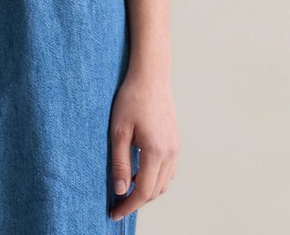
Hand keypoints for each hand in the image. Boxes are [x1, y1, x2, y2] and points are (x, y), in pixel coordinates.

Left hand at [108, 67, 179, 222]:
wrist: (151, 76)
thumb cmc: (132, 99)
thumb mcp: (119, 131)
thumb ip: (120, 163)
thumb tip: (121, 190)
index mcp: (156, 152)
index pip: (144, 191)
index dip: (129, 206)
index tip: (114, 213)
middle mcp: (170, 153)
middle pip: (155, 191)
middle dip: (137, 201)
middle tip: (117, 203)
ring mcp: (175, 148)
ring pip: (164, 183)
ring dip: (147, 190)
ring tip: (127, 187)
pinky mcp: (175, 142)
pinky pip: (168, 171)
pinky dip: (155, 178)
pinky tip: (140, 172)